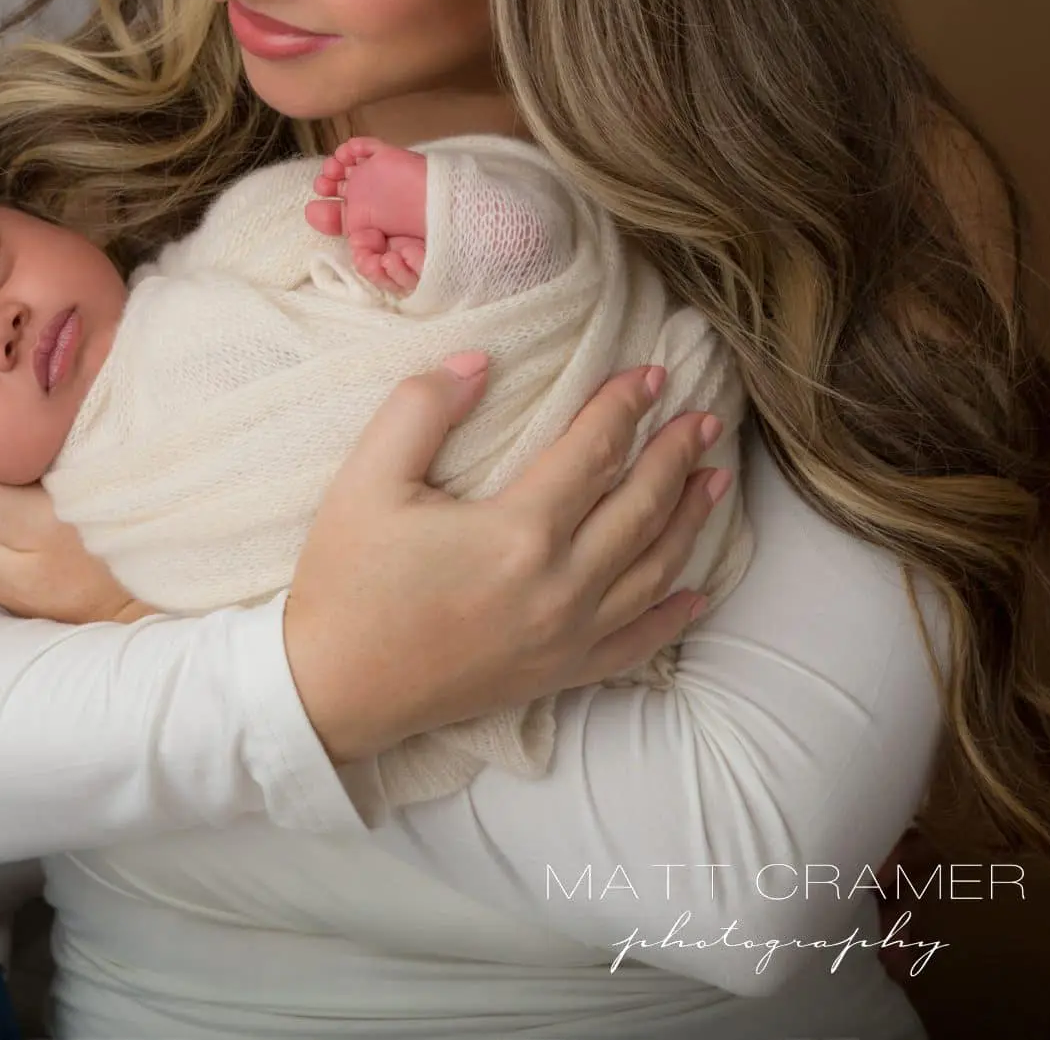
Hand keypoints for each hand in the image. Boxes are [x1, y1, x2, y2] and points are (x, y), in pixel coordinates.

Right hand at [283, 355, 732, 762]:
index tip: (649, 374)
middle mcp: (561, 586)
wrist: (335, 688)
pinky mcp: (559, 674)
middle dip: (676, 455)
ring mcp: (567, 637)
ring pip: (655, 571)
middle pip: (641, 507)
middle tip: (703, 418)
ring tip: (714, 480)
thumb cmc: (347, 580)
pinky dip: (674, 614)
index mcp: (518, 532)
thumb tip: (478, 362)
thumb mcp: (364, 480)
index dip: (624, 408)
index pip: (594, 453)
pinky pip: (638, 642)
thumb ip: (420, 408)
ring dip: (690, 520)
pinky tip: (697, 591)